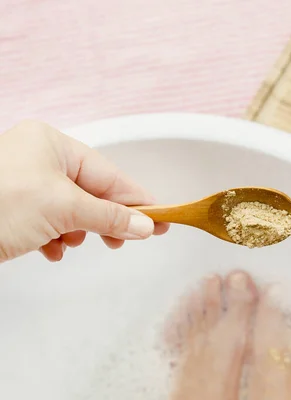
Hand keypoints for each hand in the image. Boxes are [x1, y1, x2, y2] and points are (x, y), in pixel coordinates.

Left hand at [0, 120, 168, 262]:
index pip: (109, 174)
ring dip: (78, 230)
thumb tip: (147, 226)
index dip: (137, 200)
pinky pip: (48, 220)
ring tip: (75, 243)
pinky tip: (52, 249)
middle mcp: (39, 158)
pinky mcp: (12, 207)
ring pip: (71, 209)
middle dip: (106, 219)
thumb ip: (111, 216)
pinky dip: (56, 237)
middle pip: (91, 191)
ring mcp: (24, 182)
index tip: (162, 219)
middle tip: (125, 240)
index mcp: (53, 143)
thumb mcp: (64, 208)